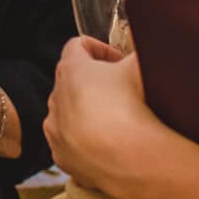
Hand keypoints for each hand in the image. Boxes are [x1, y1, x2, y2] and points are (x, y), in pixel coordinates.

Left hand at [42, 37, 165, 198]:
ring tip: (118, 121)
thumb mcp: (141, 66)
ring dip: (88, 112)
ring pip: (69, 113)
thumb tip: (143, 39)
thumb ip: (139, 46)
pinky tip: (110, 144)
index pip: (77, 46)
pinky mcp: (61, 156)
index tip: (120, 62)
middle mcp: (56, 98)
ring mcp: (56, 130)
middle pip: (72, 81)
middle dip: (95, 82)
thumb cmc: (135, 107)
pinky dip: (86, 141)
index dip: (101, 49)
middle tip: (123, 91)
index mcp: (70, 70)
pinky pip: (71, 143)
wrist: (131, 159)